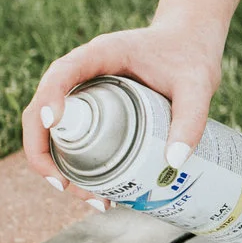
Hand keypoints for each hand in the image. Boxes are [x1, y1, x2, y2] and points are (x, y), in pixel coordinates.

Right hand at [22, 22, 224, 197]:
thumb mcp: (198, 85)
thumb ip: (191, 118)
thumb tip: (174, 163)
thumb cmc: (191, 55)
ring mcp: (85, 92)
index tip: (54, 125)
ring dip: (57, 165)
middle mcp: (84, 73)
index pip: (62, 73)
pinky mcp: (95, 110)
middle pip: (43, 109)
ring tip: (91, 198)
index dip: (50, 98)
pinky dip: (75, 165)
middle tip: (65, 186)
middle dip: (43, 151)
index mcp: (100, 54)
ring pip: (52, 130)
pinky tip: (98, 191)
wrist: (191, 44)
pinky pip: (73, 136)